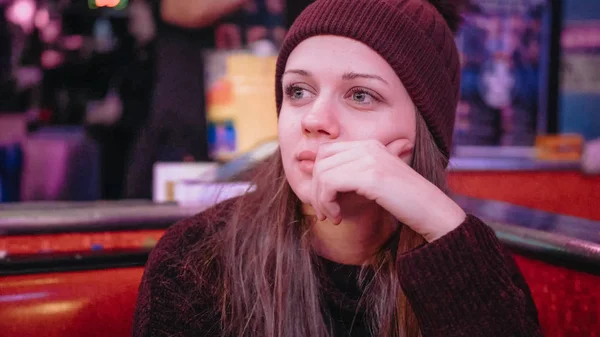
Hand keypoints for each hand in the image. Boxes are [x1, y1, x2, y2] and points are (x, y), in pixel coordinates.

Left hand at [310, 139, 465, 241]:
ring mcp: (370, 159)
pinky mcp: (370, 175)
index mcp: (370, 145)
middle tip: (324, 213)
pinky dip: (327, 203)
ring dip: (321, 200)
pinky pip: (329, 184)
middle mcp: (369, 147)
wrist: (433, 212)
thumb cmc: (406, 203)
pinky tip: (337, 217)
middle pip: (321, 161)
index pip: (327, 152)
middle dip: (316, 189)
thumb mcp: (375, 184)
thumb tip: (320, 177)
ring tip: (332, 217)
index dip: (319, 177)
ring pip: (322, 173)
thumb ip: (353, 176)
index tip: (326, 202)